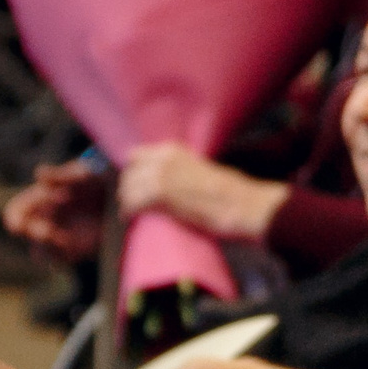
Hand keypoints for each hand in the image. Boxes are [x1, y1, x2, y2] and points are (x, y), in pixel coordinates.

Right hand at [4, 159, 107, 262]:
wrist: (126, 197)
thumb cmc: (101, 179)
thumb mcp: (84, 173)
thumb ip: (61, 175)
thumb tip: (38, 174)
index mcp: (41, 200)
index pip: (16, 212)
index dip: (16, 217)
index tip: (24, 220)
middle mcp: (46, 219)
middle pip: (26, 236)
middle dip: (34, 234)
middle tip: (48, 231)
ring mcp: (59, 237)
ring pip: (40, 252)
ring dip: (47, 248)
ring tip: (63, 239)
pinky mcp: (76, 251)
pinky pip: (61, 261)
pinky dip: (63, 256)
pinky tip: (74, 245)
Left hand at [119, 143, 290, 241]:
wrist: (241, 203)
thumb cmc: (229, 192)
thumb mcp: (200, 168)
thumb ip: (181, 169)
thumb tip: (170, 182)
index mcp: (172, 150)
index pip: (135, 156)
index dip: (133, 172)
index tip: (133, 184)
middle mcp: (163, 159)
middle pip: (128, 173)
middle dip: (127, 188)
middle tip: (129, 202)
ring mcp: (160, 175)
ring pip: (127, 188)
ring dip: (126, 201)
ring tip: (129, 212)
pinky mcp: (159, 195)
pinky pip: (131, 203)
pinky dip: (128, 212)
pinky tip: (129, 219)